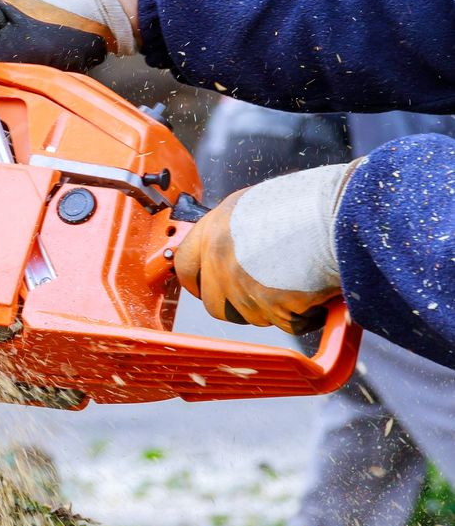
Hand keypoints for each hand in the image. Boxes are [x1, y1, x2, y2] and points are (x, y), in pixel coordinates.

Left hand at [174, 161, 358, 333]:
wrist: (341, 211)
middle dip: (237, 305)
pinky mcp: (270, 305)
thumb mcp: (257, 207)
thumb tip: (237, 252)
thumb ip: (237, 234)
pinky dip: (305, 315)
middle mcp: (220, 258)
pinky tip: (318, 291)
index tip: (205, 286)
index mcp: (213, 229)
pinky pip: (287, 323)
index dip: (197, 280)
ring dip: (274, 308)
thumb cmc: (311, 202)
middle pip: (214, 303)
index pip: (184, 266)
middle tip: (265, 294)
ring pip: (252, 316)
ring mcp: (242, 284)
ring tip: (299, 280)